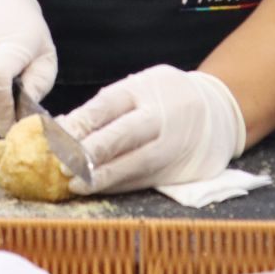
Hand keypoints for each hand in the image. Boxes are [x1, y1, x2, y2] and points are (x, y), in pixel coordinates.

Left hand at [58, 65, 244, 193]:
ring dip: (102, 177)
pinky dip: (116, 186)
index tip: (57, 134)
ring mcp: (168, 148)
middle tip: (63, 165)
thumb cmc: (165, 96)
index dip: (83, 121)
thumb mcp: (142, 85)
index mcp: (147, 90)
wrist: (217, 113)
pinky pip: (140, 181)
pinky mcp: (172, 171)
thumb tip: (65, 125)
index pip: (110, 105)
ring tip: (75, 184)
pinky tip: (95, 188)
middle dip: (91, 152)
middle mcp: (159, 120)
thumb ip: (108, 104)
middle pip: (123, 136)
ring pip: (132, 165)